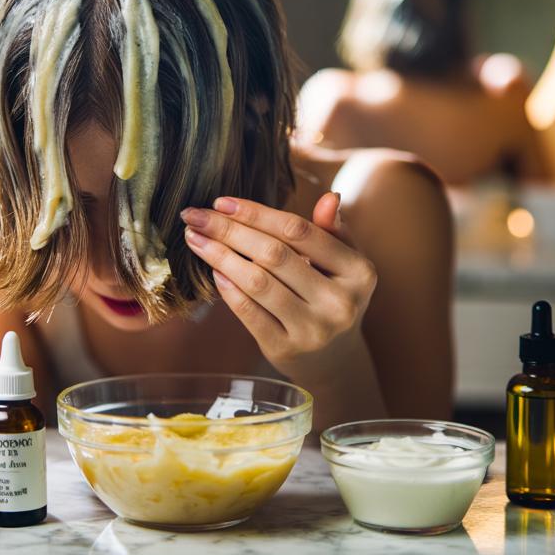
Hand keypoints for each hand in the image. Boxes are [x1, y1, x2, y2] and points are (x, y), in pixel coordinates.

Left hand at [180, 192, 377, 377]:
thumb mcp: (341, 263)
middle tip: (195, 216)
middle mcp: (340, 302)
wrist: (332, 358)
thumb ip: (331, 231)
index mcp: (359, 272)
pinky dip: (228, 288)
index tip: (221, 201)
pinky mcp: (286, 348)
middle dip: (229, 231)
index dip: (257, 213)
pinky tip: (213, 270)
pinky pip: (249, 312)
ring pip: (258, 282)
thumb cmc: (330, 294)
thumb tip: (331, 197)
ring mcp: (313, 329)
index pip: (299, 231)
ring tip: (195, 239)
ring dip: (220, 256)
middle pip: (274, 255)